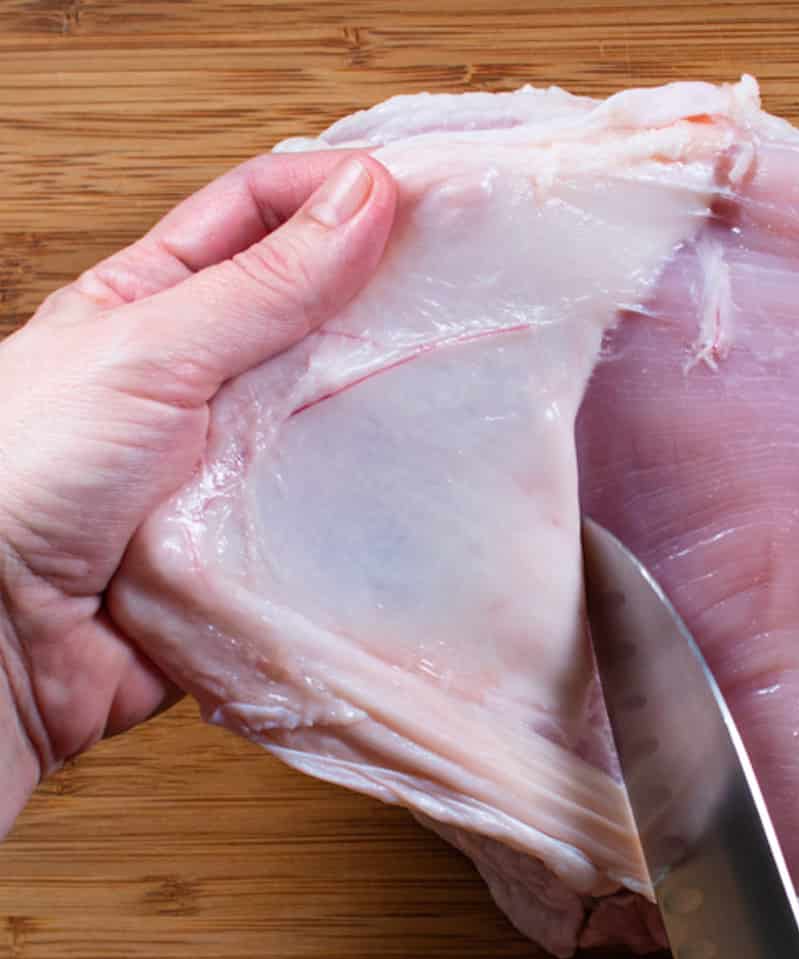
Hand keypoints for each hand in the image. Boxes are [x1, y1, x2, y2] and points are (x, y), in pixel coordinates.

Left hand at [0, 149, 397, 831]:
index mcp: (149, 305)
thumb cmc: (24, 475)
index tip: (417, 193)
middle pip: (308, 311)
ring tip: (465, 370)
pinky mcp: (260, 536)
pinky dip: (376, 490)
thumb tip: (361, 202)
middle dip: (381, 291)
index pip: (253, 216)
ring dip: (385, 394)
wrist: (5, 640)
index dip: (331, 192)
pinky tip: (425, 474)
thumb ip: (259, 285)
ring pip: (333, 408)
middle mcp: (198, 378)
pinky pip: (336, 502)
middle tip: (467, 277)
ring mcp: (232, 459)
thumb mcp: (145, 352)